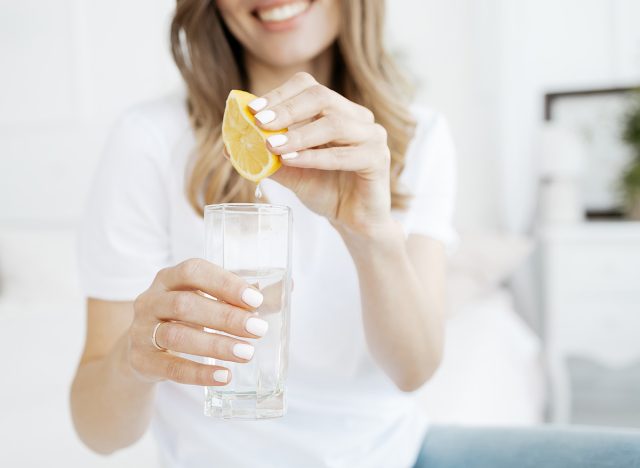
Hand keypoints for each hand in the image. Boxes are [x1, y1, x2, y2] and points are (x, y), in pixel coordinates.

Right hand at [126, 258, 268, 385]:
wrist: (142, 351)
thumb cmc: (185, 318)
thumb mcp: (206, 301)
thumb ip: (242, 296)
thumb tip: (289, 286)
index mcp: (169, 278)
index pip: (193, 271)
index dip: (224, 283)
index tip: (255, 300)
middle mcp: (150, 300)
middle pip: (185, 304)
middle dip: (225, 317)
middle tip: (258, 330)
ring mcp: (141, 330)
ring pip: (176, 335)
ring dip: (215, 345)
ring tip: (246, 353)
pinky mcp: (140, 360)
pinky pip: (170, 367)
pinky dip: (199, 373)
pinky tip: (224, 375)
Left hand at [250, 72, 393, 235]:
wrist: (353, 221)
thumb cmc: (325, 190)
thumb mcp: (290, 171)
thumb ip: (266, 157)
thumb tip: (229, 147)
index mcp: (337, 110)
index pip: (308, 87)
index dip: (279, 95)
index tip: (253, 110)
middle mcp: (357, 117)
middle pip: (321, 96)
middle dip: (286, 110)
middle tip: (259, 123)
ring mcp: (372, 135)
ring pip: (334, 123)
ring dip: (299, 134)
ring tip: (272, 147)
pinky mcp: (378, 158)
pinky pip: (345, 154)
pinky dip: (316, 157)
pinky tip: (293, 161)